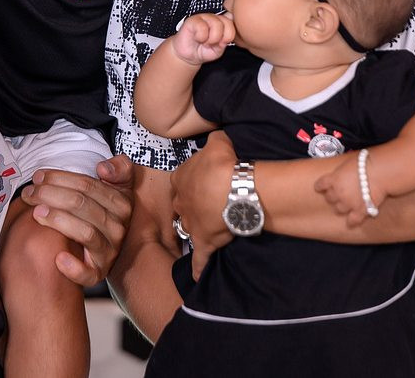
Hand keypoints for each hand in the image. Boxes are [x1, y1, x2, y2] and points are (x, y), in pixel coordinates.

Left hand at [20, 155, 133, 285]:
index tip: (38, 177)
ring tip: (36, 213)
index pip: (88, 186)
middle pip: (82, 205)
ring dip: (58, 220)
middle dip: (51, 195)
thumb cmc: (106, 213)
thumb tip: (103, 168)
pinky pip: (88, 273)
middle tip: (29, 193)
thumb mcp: (119, 187)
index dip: (60, 178)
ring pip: (85, 233)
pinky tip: (58, 258)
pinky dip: (73, 267)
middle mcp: (118, 228)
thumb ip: (119, 169)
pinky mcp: (99, 273)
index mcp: (121, 204)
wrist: (112, 249)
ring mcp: (109, 251)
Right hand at [172, 13, 235, 65]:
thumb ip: (226, 39)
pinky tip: (197, 38)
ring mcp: (203, 17)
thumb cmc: (203, 51)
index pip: (233, 23)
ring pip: (216, 24)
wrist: (188, 56)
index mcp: (222, 23)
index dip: (229, 36)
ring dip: (210, 39)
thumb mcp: (220, 49)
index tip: (222, 43)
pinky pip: (202, 27)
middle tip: (212, 43)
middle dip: (220, 38)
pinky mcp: (192, 20)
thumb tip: (230, 25)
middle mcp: (214, 18)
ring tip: (204, 42)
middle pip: (227, 23)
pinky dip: (201, 37)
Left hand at [172, 131, 236, 279]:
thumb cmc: (224, 162)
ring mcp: (191, 224)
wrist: (233, 187)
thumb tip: (217, 138)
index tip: (205, 184)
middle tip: (210, 206)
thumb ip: (215, 141)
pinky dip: (198, 268)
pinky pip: (198, 259)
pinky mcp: (203, 243)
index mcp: (181, 178)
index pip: (182, 181)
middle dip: (193, 207)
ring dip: (197, 230)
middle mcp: (181, 203)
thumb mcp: (219, 142)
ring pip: (188, 229)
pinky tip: (196, 276)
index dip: (194, 183)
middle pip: (183, 206)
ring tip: (210, 230)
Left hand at [314, 154, 376, 227]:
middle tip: (339, 193)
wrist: (380, 171)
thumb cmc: (366, 162)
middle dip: (333, 196)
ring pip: (338, 209)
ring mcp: (348, 203)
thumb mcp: (348, 162)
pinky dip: (351, 221)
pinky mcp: (360, 210)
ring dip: (342, 206)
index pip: (320, 185)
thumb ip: (342, 170)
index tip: (320, 187)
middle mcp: (338, 192)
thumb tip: (343, 171)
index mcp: (333, 179)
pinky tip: (351, 222)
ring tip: (347, 204)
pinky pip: (353, 220)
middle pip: (329, 198)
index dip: (320, 186)